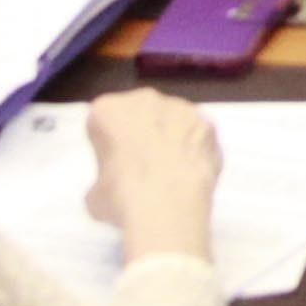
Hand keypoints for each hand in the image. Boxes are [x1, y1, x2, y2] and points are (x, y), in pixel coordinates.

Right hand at [81, 86, 223, 267]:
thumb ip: (105, 178)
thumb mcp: (95, 195)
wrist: (167, 206)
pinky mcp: (211, 126)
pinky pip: (199, 136)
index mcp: (108, 110)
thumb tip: (115, 186)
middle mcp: (146, 100)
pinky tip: (191, 174)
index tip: (113, 163)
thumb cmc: (121, 198)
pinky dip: (196, 151)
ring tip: (169, 172)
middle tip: (141, 166)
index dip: (108, 143)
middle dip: (141, 133)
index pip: (104, 120)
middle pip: (141, 113)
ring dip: (172, 138)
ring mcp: (183, 109)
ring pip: (174, 120)